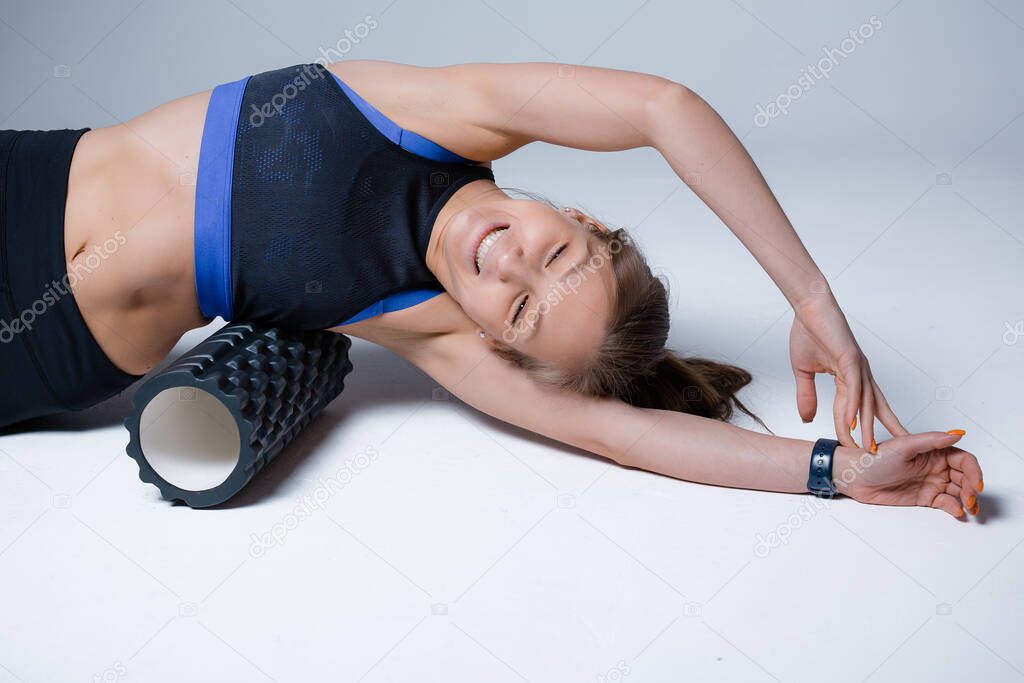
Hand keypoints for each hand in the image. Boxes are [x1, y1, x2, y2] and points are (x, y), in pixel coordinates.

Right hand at [790, 300, 908, 448]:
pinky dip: (854, 404)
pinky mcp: (851, 357)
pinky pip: (853, 386)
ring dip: (867, 426)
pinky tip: (854, 421)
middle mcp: (860, 374)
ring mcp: (858, 366)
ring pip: (865, 401)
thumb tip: (806, 419)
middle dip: (881, 432)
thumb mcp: (803, 371)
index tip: (853, 450)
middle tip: (890, 456)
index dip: (853, 430)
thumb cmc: (808, 332)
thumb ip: (807, 395)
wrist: (809, 307)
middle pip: (873, 409)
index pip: (853, 410)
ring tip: (868, 448)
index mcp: (850, 377)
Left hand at [835, 430, 983, 518]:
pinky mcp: (924, 497)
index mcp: (934, 451)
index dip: (974, 472)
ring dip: (968, 500)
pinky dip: (954, 508)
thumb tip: (957, 434)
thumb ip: (931, 440)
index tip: (975, 485)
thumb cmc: (874, 458)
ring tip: (970, 508)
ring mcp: (931, 482)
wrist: (855, 478)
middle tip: (971, 499)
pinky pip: (946, 503)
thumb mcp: (903, 446)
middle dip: (972, 488)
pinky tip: (956, 511)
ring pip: (959, 491)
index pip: (964, 460)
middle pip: (965, 477)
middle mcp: (936, 466)